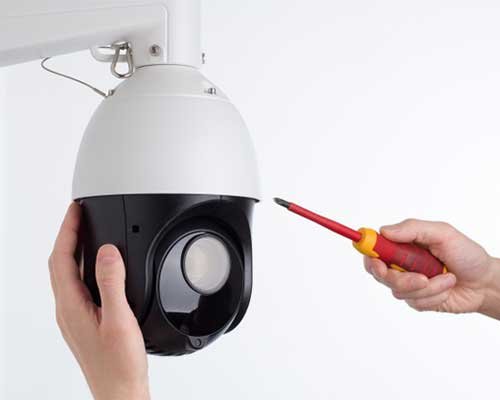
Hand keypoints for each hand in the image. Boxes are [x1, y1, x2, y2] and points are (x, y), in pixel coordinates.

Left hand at [49, 203, 149, 399]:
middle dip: (68, 235)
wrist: (119, 391)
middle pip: (60, 263)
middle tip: (79, 215)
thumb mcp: (119, 320)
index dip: (67, 230)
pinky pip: (77, 285)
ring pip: (68, 274)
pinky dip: (83, 266)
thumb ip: (112, 284)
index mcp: (71, 306)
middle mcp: (67, 310)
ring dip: (74, 249)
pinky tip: (96, 266)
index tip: (75, 210)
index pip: (62, 258)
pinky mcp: (83, 320)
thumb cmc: (118, 363)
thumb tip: (106, 252)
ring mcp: (74, 316)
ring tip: (86, 232)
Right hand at [364, 219, 499, 318]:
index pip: (374, 249)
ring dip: (427, 287)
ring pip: (398, 290)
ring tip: (447, 278)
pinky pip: (414, 302)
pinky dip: (433, 296)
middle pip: (379, 273)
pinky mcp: (416, 300)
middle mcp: (400, 264)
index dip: (369, 253)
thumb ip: (412, 229)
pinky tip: (446, 288)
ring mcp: (407, 283)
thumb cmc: (466, 254)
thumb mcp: (442, 233)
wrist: (485, 282)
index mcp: (402, 245)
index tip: (376, 260)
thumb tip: (384, 231)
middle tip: (420, 277)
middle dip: (400, 278)